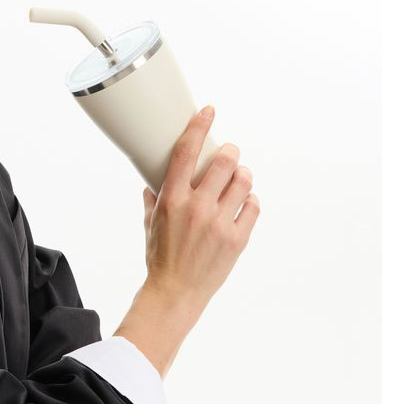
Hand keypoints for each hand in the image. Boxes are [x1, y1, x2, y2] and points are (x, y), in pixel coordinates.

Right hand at [142, 105, 258, 310]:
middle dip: (230, 151)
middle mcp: (197, 207)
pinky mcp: (237, 239)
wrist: (175, 292)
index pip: (186, 152)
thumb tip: (150, 184)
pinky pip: (254, 207)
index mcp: (172, 200)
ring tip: (238, 177)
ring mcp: (220, 223)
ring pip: (244, 181)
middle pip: (225, 162)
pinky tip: (245, 201)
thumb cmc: (159, 257)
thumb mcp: (149, 224)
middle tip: (229, 153)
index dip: (199, 126)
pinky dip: (251, 200)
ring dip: (243, 174)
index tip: (208, 111)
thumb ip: (152, 200)